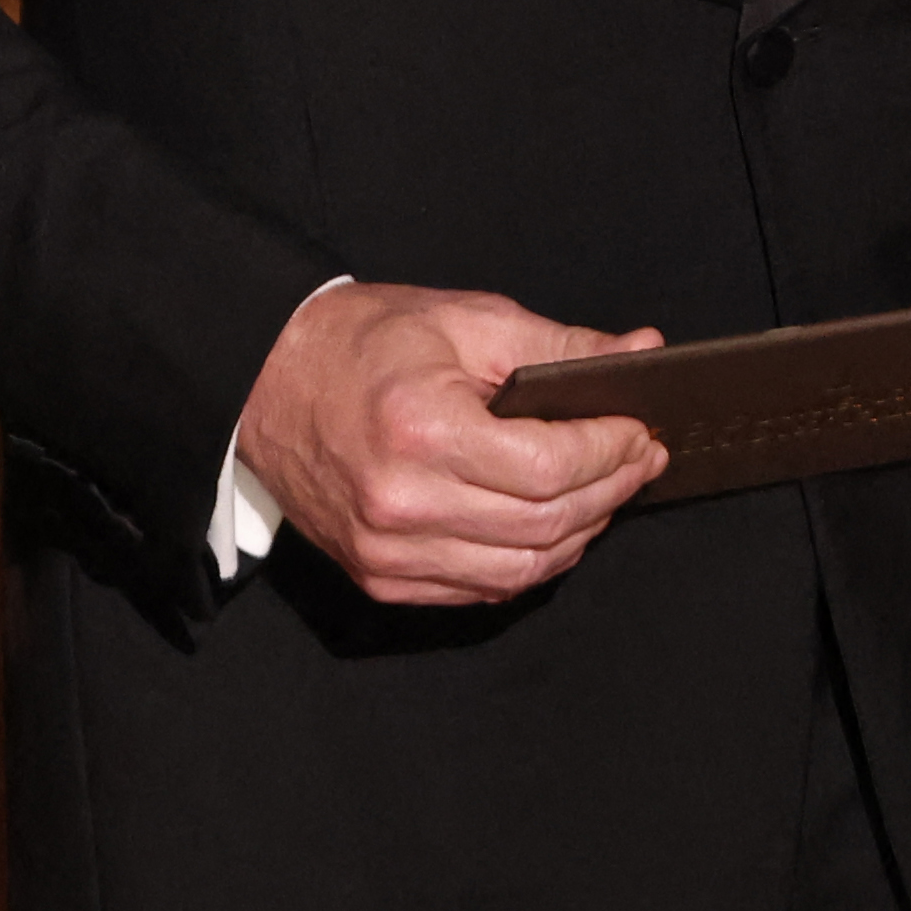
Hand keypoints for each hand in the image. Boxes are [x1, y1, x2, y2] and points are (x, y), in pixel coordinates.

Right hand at [235, 281, 668, 604]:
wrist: (268, 379)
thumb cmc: (366, 341)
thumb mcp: (467, 320)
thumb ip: (559, 344)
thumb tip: (640, 352)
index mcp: (422, 429)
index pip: (548, 467)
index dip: (610, 452)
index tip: (642, 429)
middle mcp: (401, 503)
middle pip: (543, 526)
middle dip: (609, 492)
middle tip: (639, 458)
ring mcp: (387, 552)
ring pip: (519, 571)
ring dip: (578, 535)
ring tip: (604, 490)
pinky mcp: (379, 577)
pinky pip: (480, 590)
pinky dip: (529, 563)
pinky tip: (553, 525)